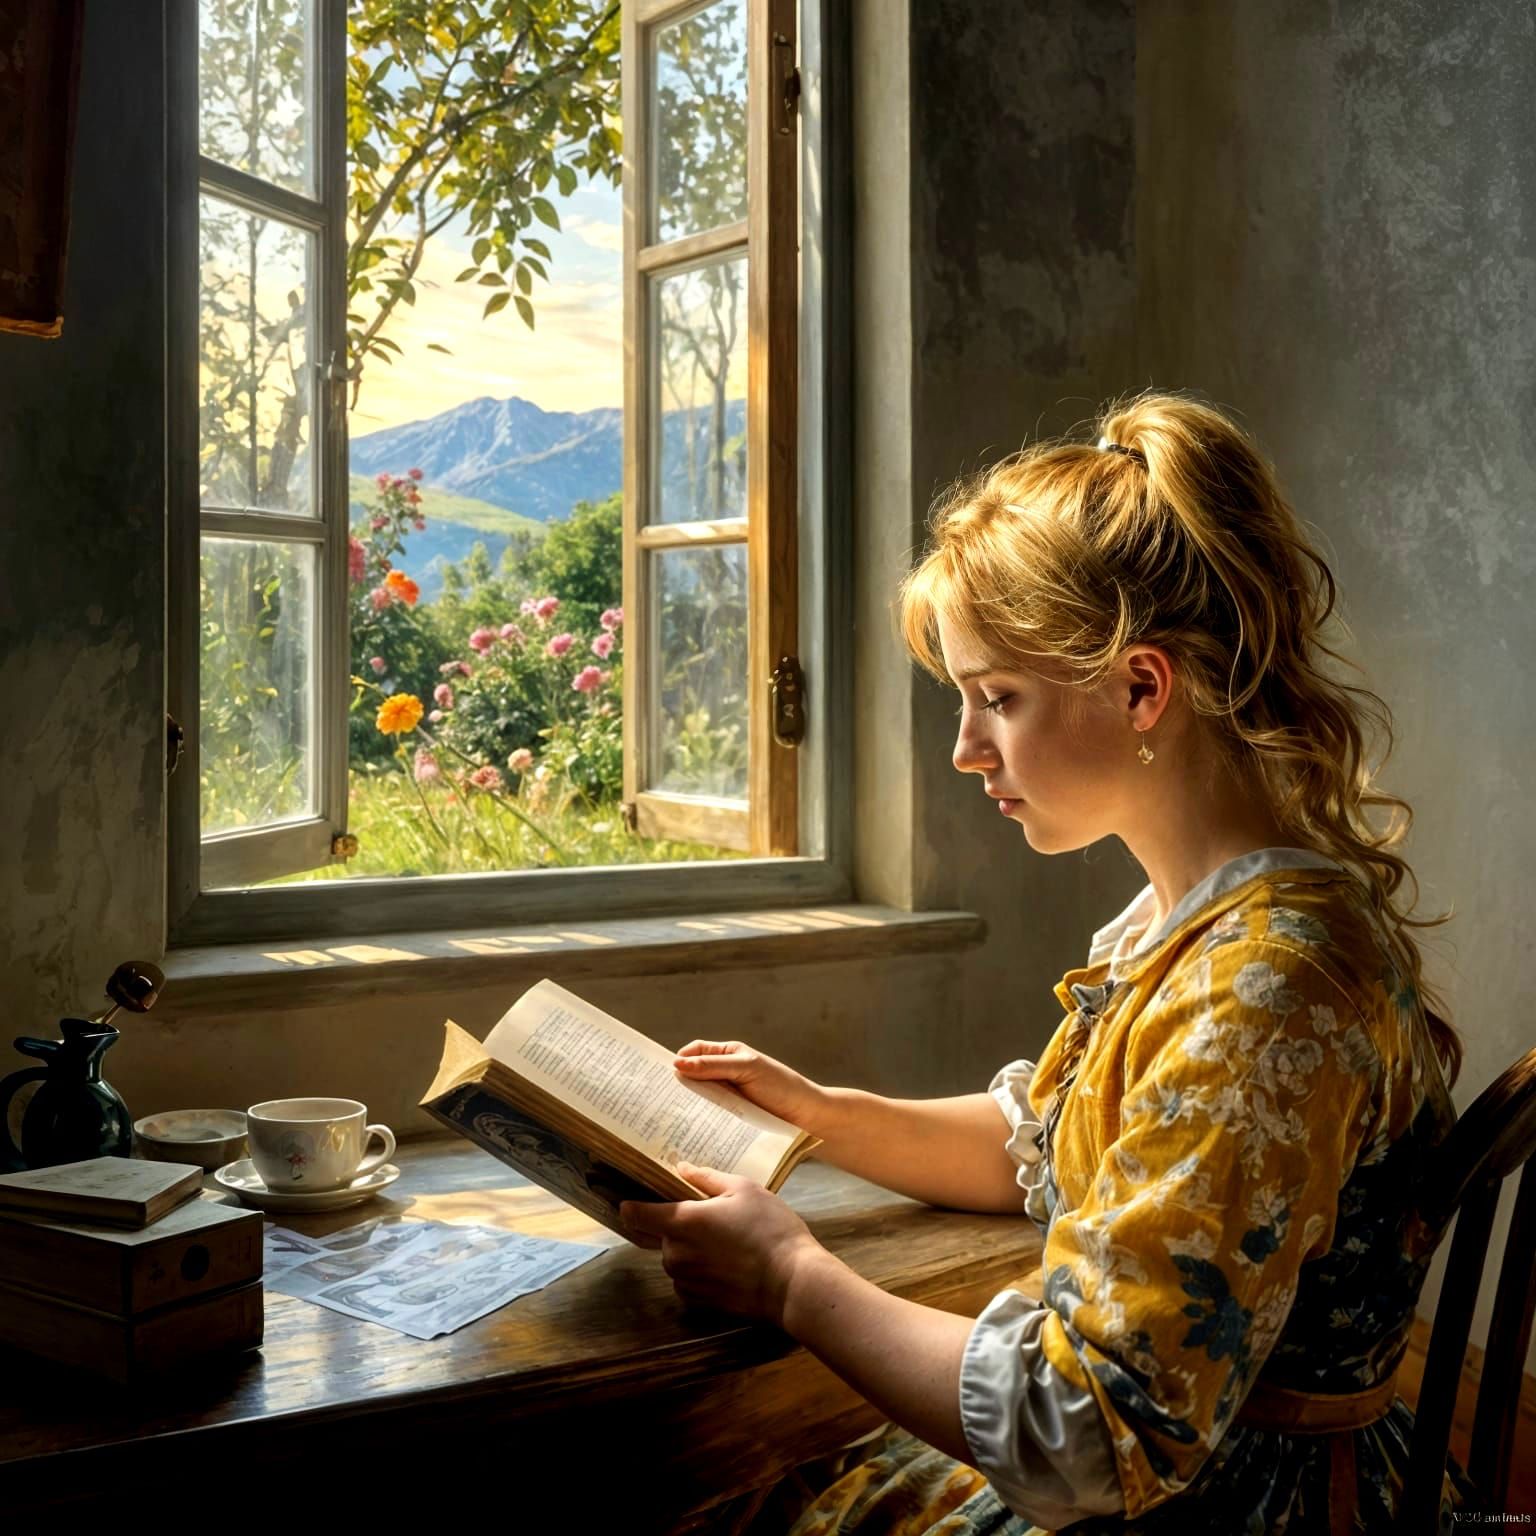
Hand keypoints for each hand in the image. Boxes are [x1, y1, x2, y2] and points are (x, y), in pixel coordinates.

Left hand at [619, 1161, 821, 1326]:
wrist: (791, 1282)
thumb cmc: (769, 1229)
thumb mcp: (743, 1189)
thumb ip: (706, 1178)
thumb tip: (680, 1168)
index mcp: (681, 1222)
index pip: (636, 1214)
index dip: (630, 1205)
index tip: (631, 1198)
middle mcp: (675, 1254)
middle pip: (661, 1235)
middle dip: (679, 1226)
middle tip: (712, 1218)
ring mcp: (686, 1281)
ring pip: (676, 1258)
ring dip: (690, 1250)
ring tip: (727, 1243)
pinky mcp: (699, 1302)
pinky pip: (688, 1280)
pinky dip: (700, 1271)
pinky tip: (727, 1265)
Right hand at [672, 1038, 827, 1129]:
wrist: (807, 1117)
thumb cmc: (781, 1086)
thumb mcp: (747, 1069)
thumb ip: (714, 1066)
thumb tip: (677, 1063)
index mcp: (727, 1055)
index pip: (694, 1052)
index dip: (677, 1059)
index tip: (657, 1073)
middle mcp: (724, 1075)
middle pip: (692, 1077)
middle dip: (675, 1085)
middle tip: (653, 1099)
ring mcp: (726, 1098)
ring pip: (698, 1099)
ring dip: (684, 1107)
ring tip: (664, 1118)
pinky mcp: (730, 1119)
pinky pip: (708, 1118)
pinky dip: (697, 1122)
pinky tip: (686, 1131)